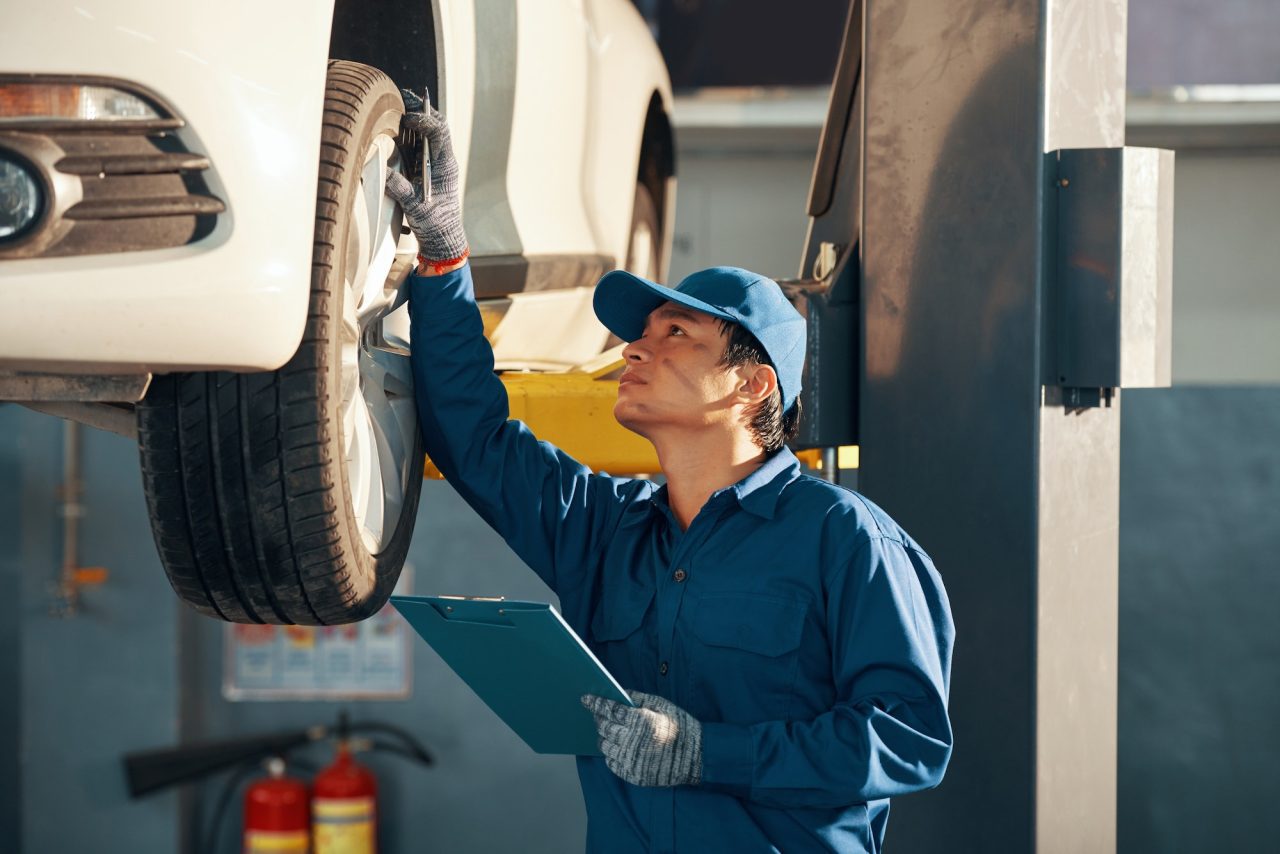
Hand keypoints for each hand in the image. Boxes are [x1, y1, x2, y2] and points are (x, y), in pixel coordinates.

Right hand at [384, 88, 468, 268]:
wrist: (442, 238)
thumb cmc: (434, 225)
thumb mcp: (417, 209)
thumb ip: (402, 190)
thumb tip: (385, 174)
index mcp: (445, 166)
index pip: (439, 133)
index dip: (424, 120)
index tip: (408, 118)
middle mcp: (442, 160)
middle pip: (436, 125)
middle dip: (421, 108)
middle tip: (403, 94)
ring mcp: (435, 163)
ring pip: (429, 131)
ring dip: (416, 115)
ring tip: (400, 99)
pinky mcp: (427, 169)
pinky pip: (420, 143)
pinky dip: (410, 130)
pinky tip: (398, 122)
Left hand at [582, 691, 702, 786]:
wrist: (696, 757)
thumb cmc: (680, 727)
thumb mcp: (662, 705)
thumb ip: (639, 698)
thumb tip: (620, 692)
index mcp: (640, 721)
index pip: (610, 709)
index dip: (596, 703)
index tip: (585, 698)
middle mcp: (632, 741)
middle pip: (605, 728)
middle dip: (598, 719)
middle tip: (598, 715)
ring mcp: (631, 760)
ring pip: (605, 747)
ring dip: (603, 737)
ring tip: (607, 732)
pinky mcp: (633, 774)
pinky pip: (612, 763)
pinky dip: (610, 754)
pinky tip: (615, 748)